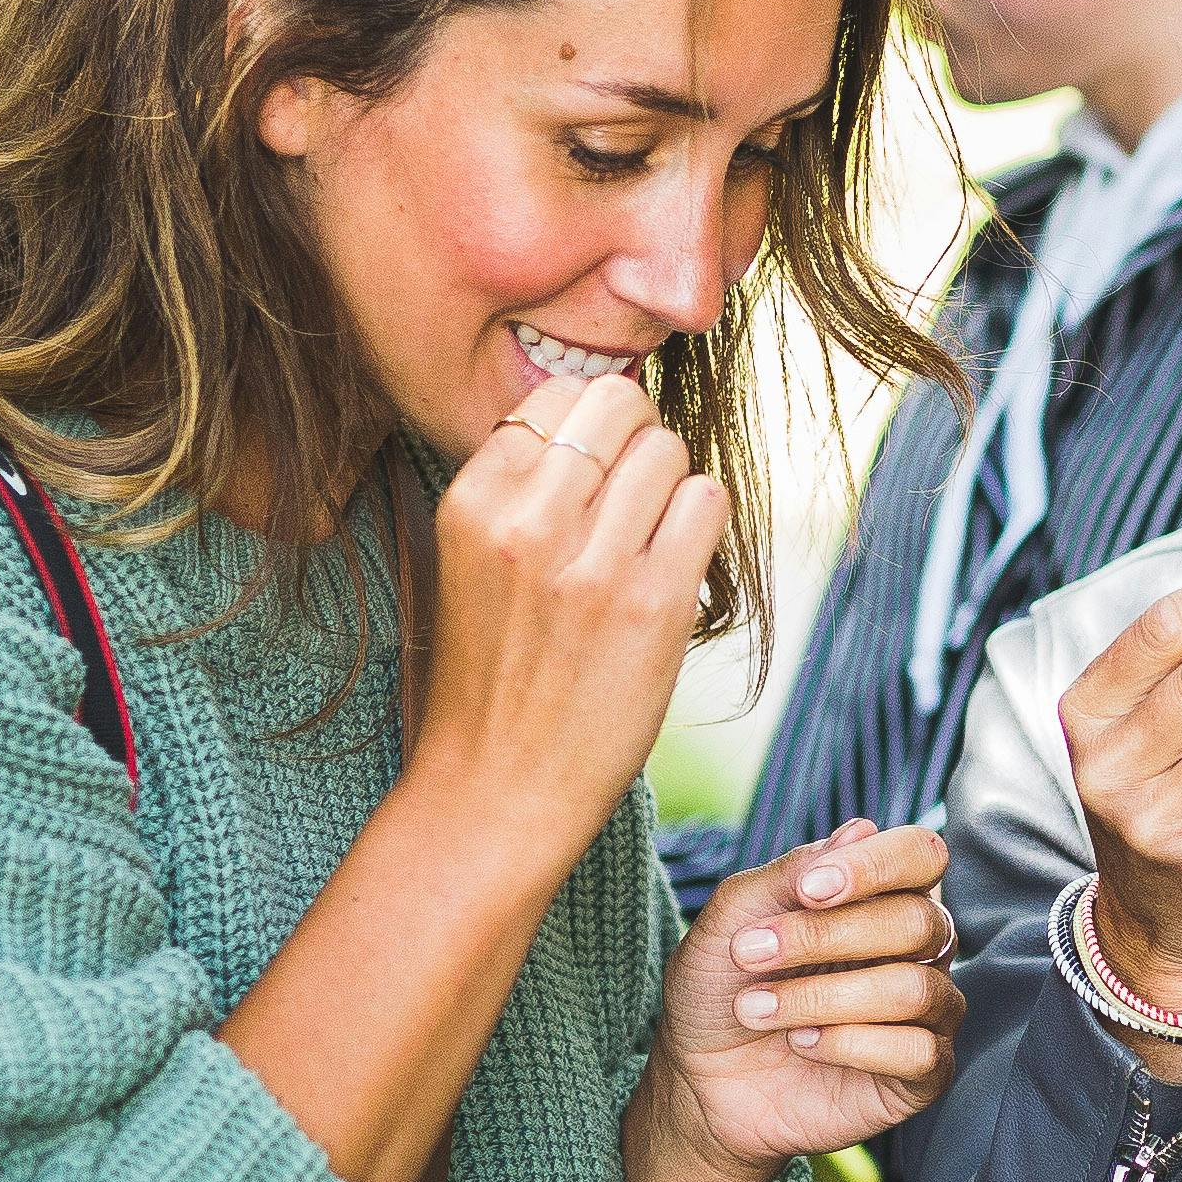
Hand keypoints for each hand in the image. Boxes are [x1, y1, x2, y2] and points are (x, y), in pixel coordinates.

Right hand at [409, 371, 725, 869]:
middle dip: (636, 438)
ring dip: (671, 485)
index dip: (589, 423)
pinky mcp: (654, 605)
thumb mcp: (473, 557)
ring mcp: (594, 564)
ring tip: (646, 540)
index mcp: (474, 502)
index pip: (557, 393)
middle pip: (619, 405)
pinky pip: (708, 502)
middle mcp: (528, 522)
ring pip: (669, 449)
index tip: (591, 469)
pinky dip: (702, 522)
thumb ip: (524, 485)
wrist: (496, 788)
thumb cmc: (493, 671)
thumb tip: (604, 410)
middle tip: (630, 497)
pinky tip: (673, 564)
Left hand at [648, 814, 965, 1181]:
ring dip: (820, 997)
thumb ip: (792, 872)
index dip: (876, 865)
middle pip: (917, 922)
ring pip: (913, 989)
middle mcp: (916, 950)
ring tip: (756, 1008)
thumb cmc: (721, 989)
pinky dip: (849, 1045)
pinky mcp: (921, 1073)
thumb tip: (860, 829)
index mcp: (881, 899)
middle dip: (824, 937)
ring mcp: (926, 1013)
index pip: (921, 857)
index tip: (809, 889)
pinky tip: (802, 1045)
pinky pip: (918, 1052)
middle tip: (750, 953)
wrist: (699, 1080)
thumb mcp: (734, 919)